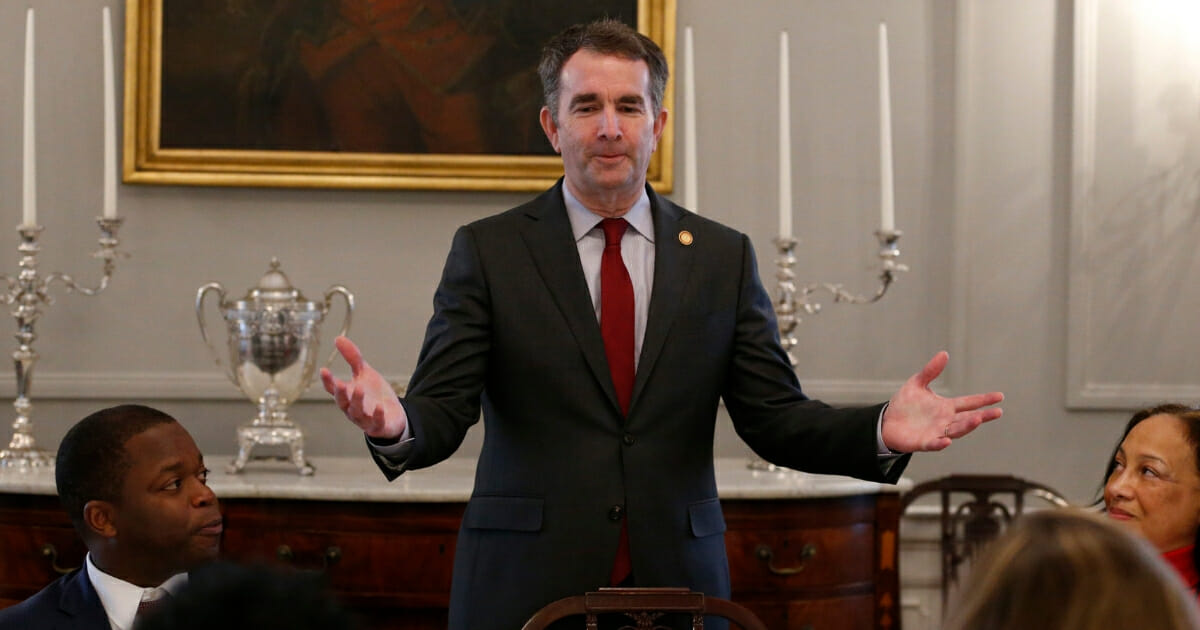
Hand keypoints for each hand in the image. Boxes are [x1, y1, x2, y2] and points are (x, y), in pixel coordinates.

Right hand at [320, 336, 406, 438]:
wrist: (393, 415)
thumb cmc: (374, 394)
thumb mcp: (364, 373)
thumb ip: (352, 358)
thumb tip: (338, 338)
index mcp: (346, 395)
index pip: (333, 388)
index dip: (328, 381)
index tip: (324, 370)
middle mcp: (351, 408)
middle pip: (342, 402)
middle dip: (340, 394)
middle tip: (340, 384)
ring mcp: (364, 419)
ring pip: (356, 412)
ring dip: (357, 402)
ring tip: (359, 389)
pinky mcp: (378, 426)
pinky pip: (376, 422)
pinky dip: (376, 416)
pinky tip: (379, 407)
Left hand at [880, 351, 1002, 452]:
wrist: (887, 422)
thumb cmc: (905, 404)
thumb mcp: (917, 383)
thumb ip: (930, 371)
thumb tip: (944, 354)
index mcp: (946, 407)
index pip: (969, 402)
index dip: (984, 400)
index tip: (999, 396)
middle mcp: (945, 421)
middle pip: (968, 419)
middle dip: (982, 416)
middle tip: (997, 412)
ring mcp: (936, 433)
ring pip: (956, 431)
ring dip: (967, 426)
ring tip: (978, 419)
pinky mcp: (924, 442)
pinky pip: (935, 444)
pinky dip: (941, 443)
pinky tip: (947, 441)